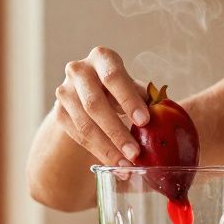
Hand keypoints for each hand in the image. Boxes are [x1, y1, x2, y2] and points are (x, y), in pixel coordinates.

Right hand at [54, 46, 150, 165]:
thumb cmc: (120, 89)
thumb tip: (164, 113)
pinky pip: (78, 137)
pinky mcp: (59, 114)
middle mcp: (79, 71)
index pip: (113, 77)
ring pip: (84, 125)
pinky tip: (115, 165)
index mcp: (102, 57)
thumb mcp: (133, 87)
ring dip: (107, 148)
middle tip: (135, 153)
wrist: (87, 92)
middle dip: (116, 132)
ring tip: (126, 166)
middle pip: (94, 104)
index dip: (129, 100)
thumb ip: (146, 98)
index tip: (145, 122)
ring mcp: (65, 92)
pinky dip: (99, 153)